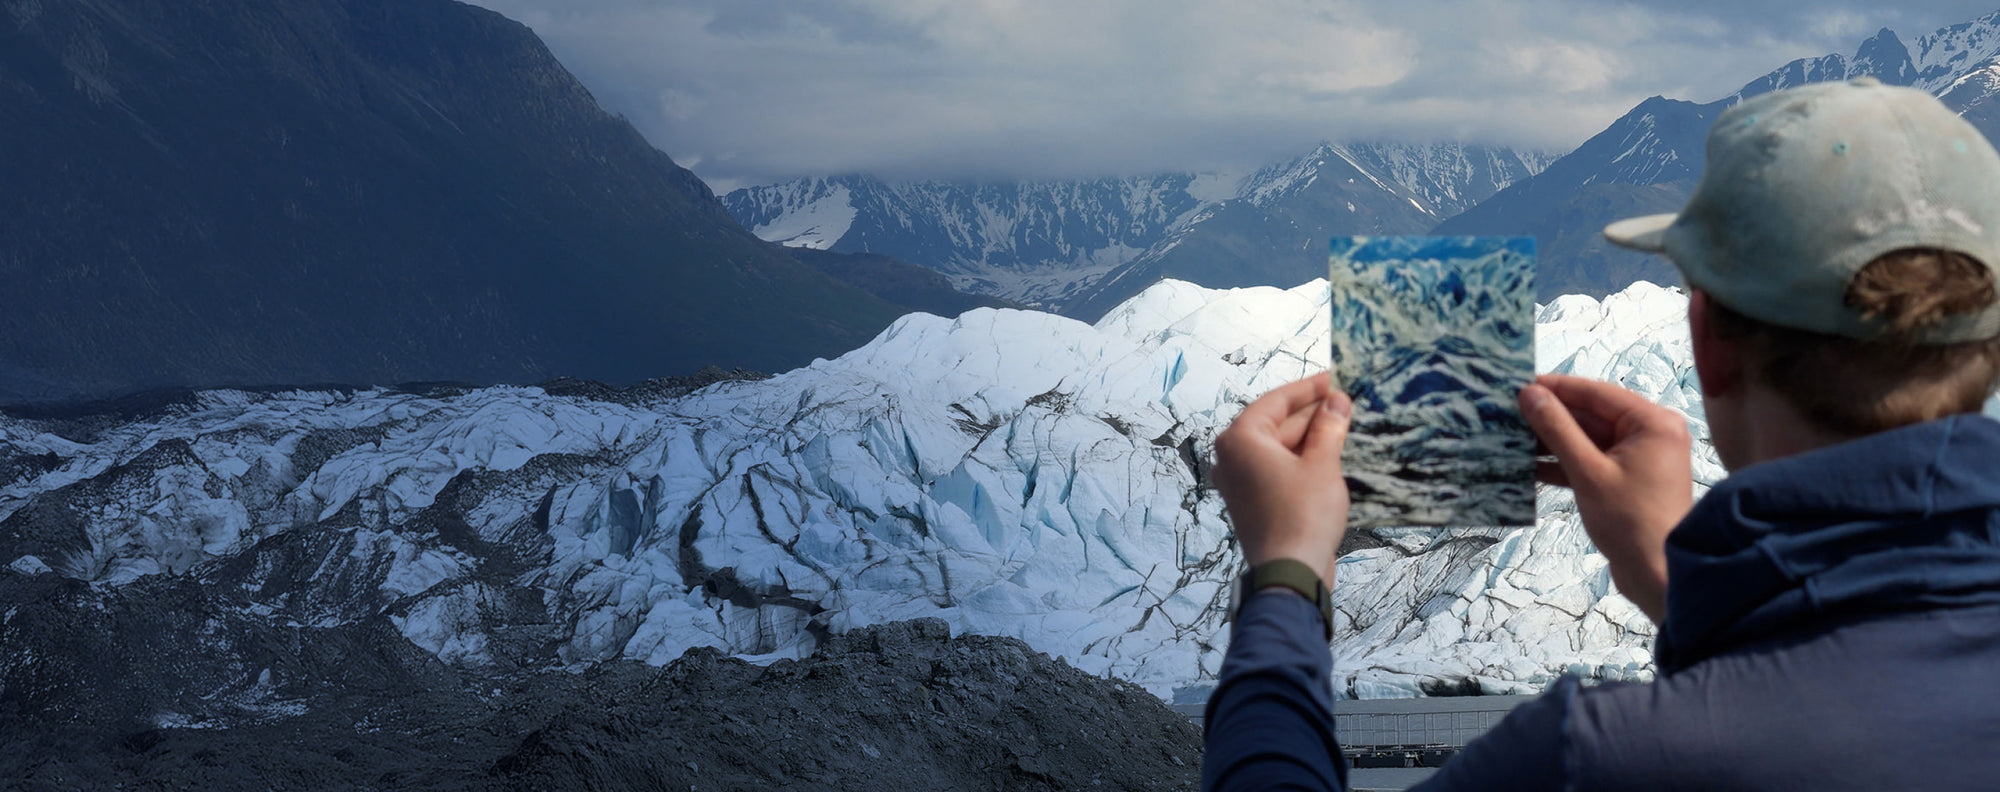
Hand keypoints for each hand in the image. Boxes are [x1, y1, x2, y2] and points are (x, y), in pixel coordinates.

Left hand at [1211, 373, 1354, 584]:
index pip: (1277, 400)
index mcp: (1239, 439)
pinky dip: (1301, 459)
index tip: (1335, 377)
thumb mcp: (1322, 464)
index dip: (1309, 388)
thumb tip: (1337, 401)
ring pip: (1279, 447)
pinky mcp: (1252, 500)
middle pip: (1277, 423)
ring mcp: (1239, 481)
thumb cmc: (1302, 517)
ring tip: (1346, 424)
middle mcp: (1231, 457)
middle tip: (1347, 401)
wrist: (1291, 572)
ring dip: (1310, 436)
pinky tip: (1331, 453)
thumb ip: (1328, 427)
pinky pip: (1278, 468)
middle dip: (1312, 413)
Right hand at [1518, 373, 1692, 623]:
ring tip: (1510, 437)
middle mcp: (1650, 433)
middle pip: (1592, 416)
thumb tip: (1529, 393)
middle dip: (1550, 417)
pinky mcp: (1627, 480)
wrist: (1659, 575)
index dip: (1556, 388)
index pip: (1596, 393)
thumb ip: (1557, 429)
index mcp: (1652, 422)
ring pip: (1588, 440)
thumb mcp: (1588, 472)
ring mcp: (1639, 458)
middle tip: (1507, 412)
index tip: (1518, 384)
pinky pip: (1592, 461)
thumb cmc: (1628, 519)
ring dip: (1552, 442)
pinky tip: (1528, 466)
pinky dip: (1564, 464)